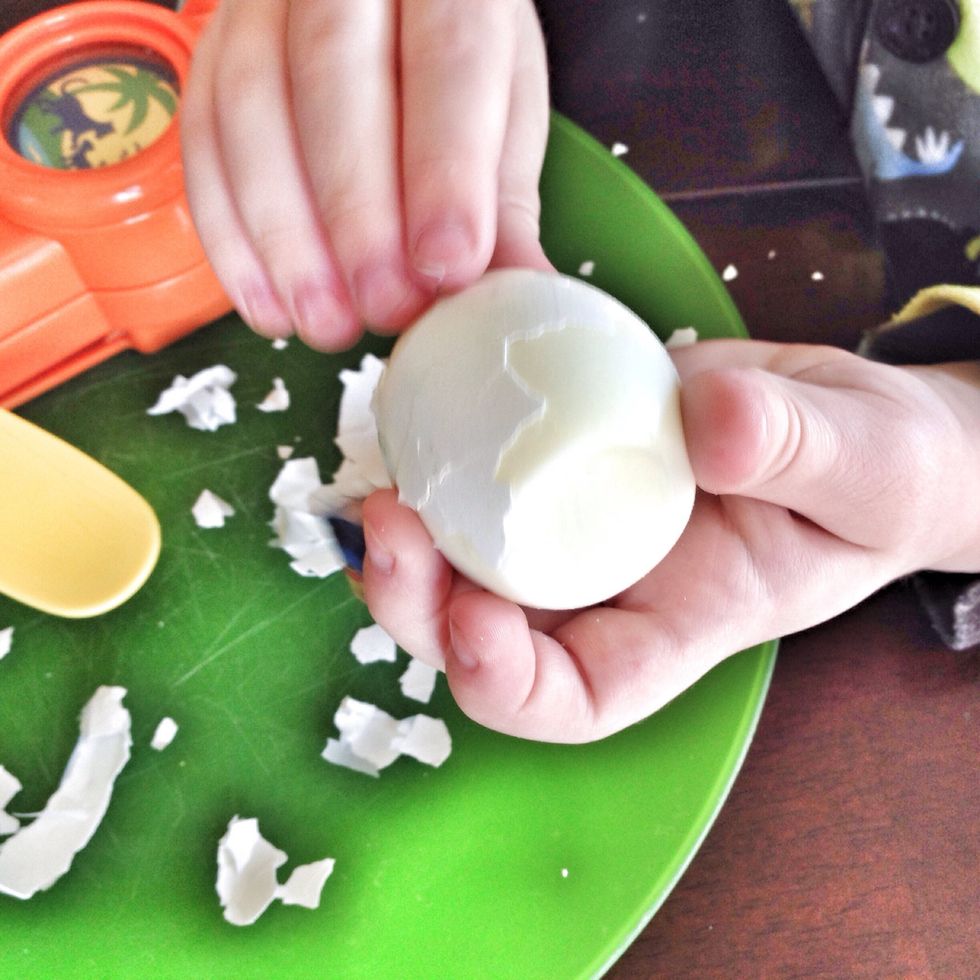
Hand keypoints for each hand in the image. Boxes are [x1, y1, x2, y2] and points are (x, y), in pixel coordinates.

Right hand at [180, 0, 550, 348]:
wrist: (391, 11)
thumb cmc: (458, 68)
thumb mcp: (504, 112)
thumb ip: (503, 201)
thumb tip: (519, 297)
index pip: (449, 56)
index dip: (444, 168)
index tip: (446, 264)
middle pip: (335, 76)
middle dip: (357, 213)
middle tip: (383, 308)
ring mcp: (264, 5)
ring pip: (251, 106)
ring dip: (286, 236)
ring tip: (325, 321)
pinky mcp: (212, 51)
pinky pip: (200, 138)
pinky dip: (231, 235)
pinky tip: (269, 303)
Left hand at [360, 340, 979, 741]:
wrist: (856, 419)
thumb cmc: (879, 474)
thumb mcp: (867, 467)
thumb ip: (799, 452)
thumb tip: (710, 424)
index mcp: (677, 623)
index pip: (579, 698)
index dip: (508, 684)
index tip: (475, 624)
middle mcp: (609, 582)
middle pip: (485, 628)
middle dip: (419, 599)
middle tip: (386, 525)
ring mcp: (578, 515)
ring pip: (465, 548)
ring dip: (407, 522)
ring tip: (380, 468)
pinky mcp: (566, 447)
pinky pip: (486, 457)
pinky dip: (441, 432)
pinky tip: (415, 388)